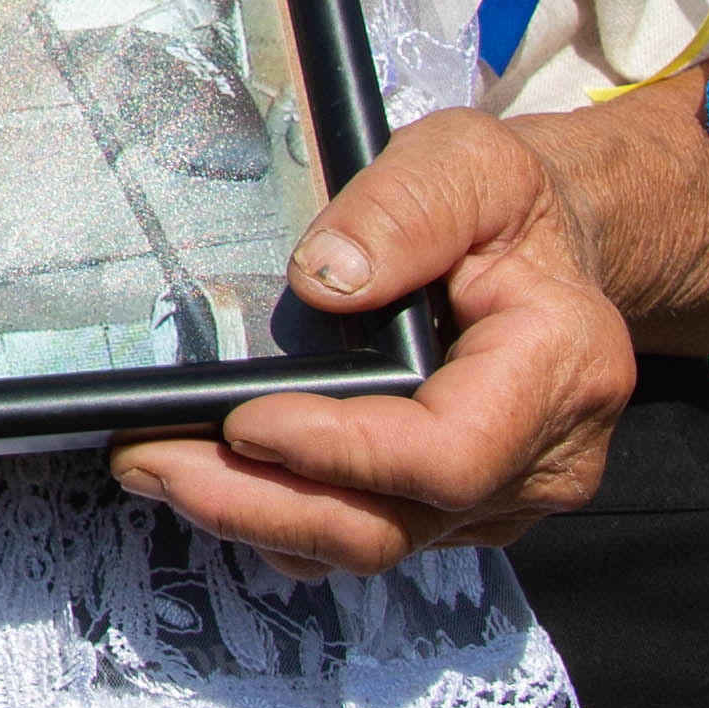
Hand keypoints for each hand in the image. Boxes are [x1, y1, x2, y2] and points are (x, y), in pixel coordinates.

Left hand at [106, 107, 636, 575]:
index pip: (448, 453)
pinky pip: (364, 534)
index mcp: (559, 370)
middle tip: (148, 463)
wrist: (547, 249)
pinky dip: (280, 516)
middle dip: (259, 504)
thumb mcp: (470, 163)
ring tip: (156, 466)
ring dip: (253, 517)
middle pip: (392, 525)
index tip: (242, 419)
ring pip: (369, 544)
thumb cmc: (510, 207)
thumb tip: (325, 280)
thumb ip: (406, 209)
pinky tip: (214, 474)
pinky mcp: (455, 511)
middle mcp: (539, 459)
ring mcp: (499, 498)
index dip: (337, 451)